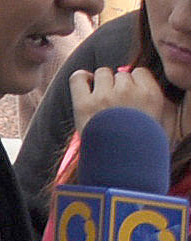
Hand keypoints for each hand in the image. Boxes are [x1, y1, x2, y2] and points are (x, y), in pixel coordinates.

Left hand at [74, 66, 190, 140]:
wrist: (123, 168)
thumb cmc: (143, 148)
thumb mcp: (161, 124)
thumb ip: (156, 102)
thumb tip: (142, 84)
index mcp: (151, 95)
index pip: (140, 72)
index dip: (134, 83)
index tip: (131, 95)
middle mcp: (128, 91)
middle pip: (120, 74)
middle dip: (118, 86)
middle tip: (117, 105)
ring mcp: (104, 96)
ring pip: (101, 73)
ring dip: (101, 83)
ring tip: (103, 102)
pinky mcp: (83, 103)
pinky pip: (78, 77)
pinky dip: (81, 79)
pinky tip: (85, 87)